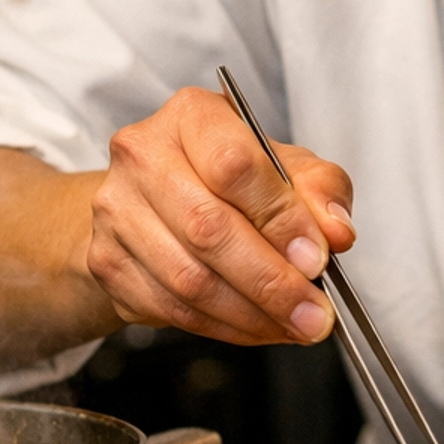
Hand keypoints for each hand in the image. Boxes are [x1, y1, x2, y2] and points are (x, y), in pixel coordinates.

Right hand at [85, 87, 354, 346]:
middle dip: (271, 281)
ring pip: (188, 278)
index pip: (233, 165)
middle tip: (314, 312)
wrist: (158, 199)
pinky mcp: (107, 262)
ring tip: (296, 325)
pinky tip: (260, 327)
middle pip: (207, 228)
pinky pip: (171, 308)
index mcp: (192, 116)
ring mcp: (117, 211)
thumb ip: (321, 189)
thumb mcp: (287, 166)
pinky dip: (225, 327)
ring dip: (252, 313)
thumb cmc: (232, 177)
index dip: (279, 217)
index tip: (316, 257)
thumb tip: (336, 232)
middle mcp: (143, 156)